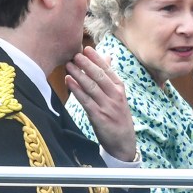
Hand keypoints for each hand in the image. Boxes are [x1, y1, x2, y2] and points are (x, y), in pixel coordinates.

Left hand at [65, 47, 137, 161]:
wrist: (123, 143)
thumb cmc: (118, 117)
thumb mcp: (118, 96)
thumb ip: (110, 77)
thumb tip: (106, 56)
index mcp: (120, 89)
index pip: (108, 70)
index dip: (97, 59)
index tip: (87, 49)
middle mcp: (115, 96)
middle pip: (99, 76)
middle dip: (87, 64)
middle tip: (75, 54)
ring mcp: (107, 106)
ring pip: (91, 87)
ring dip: (79, 75)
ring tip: (68, 65)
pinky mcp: (98, 116)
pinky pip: (85, 100)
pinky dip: (76, 90)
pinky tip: (68, 81)